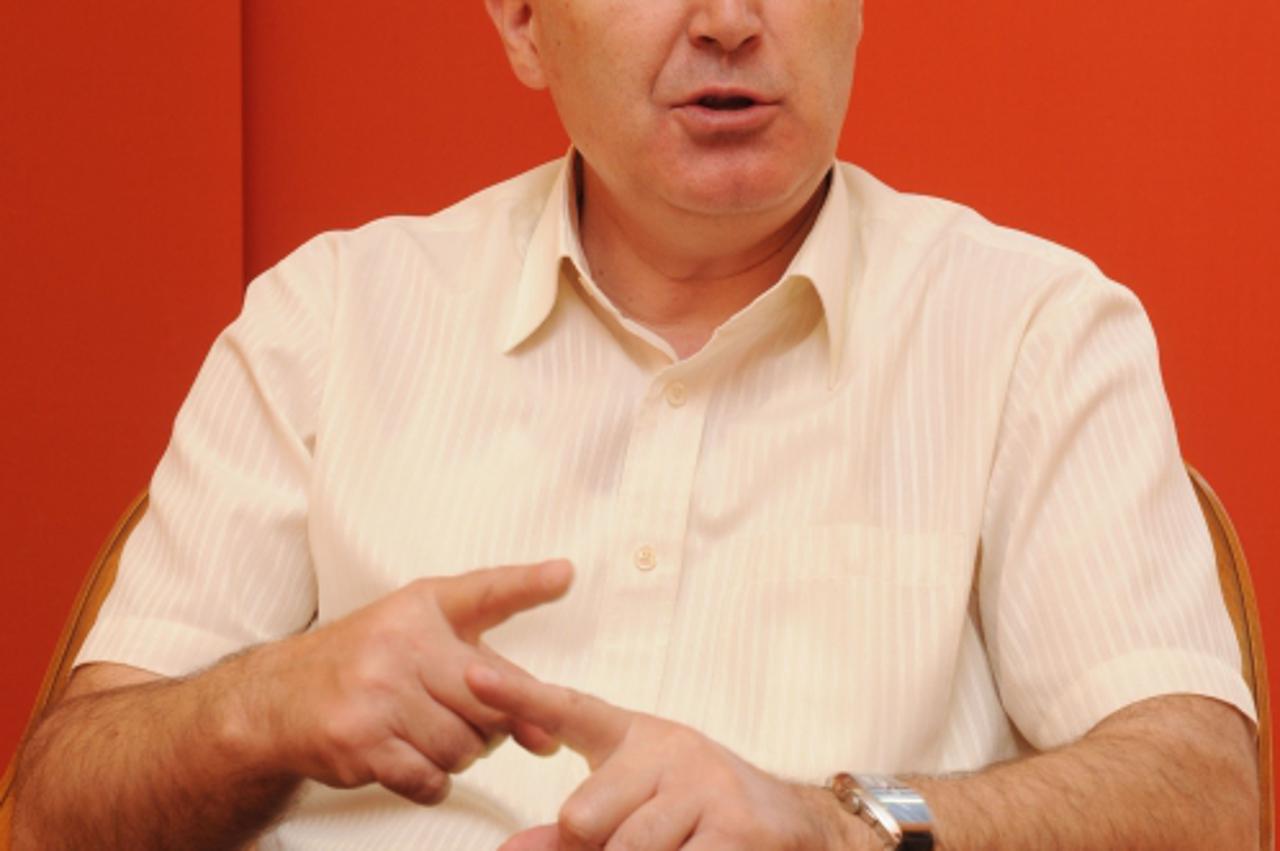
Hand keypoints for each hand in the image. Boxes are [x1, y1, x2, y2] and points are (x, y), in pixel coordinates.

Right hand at [231, 559, 572, 804]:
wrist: (275, 699)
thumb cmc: (365, 663)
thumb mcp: (420, 635)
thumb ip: (490, 668)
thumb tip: (548, 734)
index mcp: (422, 609)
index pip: (484, 592)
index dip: (528, 583)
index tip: (565, 574)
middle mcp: (402, 643)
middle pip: (491, 700)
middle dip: (491, 723)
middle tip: (465, 719)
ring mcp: (379, 692)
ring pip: (463, 746)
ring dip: (459, 755)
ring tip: (431, 736)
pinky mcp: (360, 742)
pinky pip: (428, 778)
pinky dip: (432, 782)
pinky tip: (414, 764)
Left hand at [465, 665, 864, 849]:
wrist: (790, 824)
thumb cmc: (694, 811)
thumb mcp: (634, 805)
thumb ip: (572, 829)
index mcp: (637, 736)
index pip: (570, 709)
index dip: (518, 694)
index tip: (470, 674)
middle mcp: (669, 751)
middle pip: (584, 817)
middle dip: (594, 848)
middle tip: (628, 842)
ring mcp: (704, 789)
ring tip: (669, 846)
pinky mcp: (734, 830)